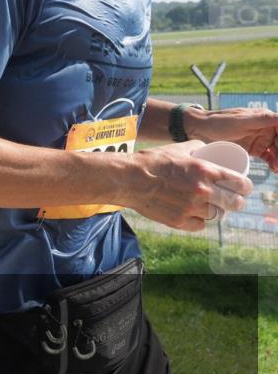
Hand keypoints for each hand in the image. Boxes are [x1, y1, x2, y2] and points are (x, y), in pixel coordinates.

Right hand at [126, 141, 253, 231]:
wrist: (128, 179)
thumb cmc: (151, 161)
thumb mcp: (177, 148)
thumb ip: (196, 147)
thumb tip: (207, 149)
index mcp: (205, 171)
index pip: (240, 183)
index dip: (245, 186)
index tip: (243, 188)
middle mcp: (202, 191)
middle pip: (235, 203)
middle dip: (235, 201)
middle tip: (230, 199)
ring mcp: (191, 208)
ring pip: (217, 215)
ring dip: (216, 211)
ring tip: (209, 206)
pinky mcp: (180, 221)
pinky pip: (200, 225)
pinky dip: (199, 220)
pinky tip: (194, 213)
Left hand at [189, 107, 277, 170]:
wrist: (199, 130)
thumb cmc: (218, 122)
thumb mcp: (240, 121)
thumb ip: (262, 119)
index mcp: (265, 117)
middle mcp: (265, 128)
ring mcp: (260, 139)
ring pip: (276, 150)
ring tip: (276, 168)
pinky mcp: (254, 149)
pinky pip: (269, 157)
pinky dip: (273, 163)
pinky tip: (274, 169)